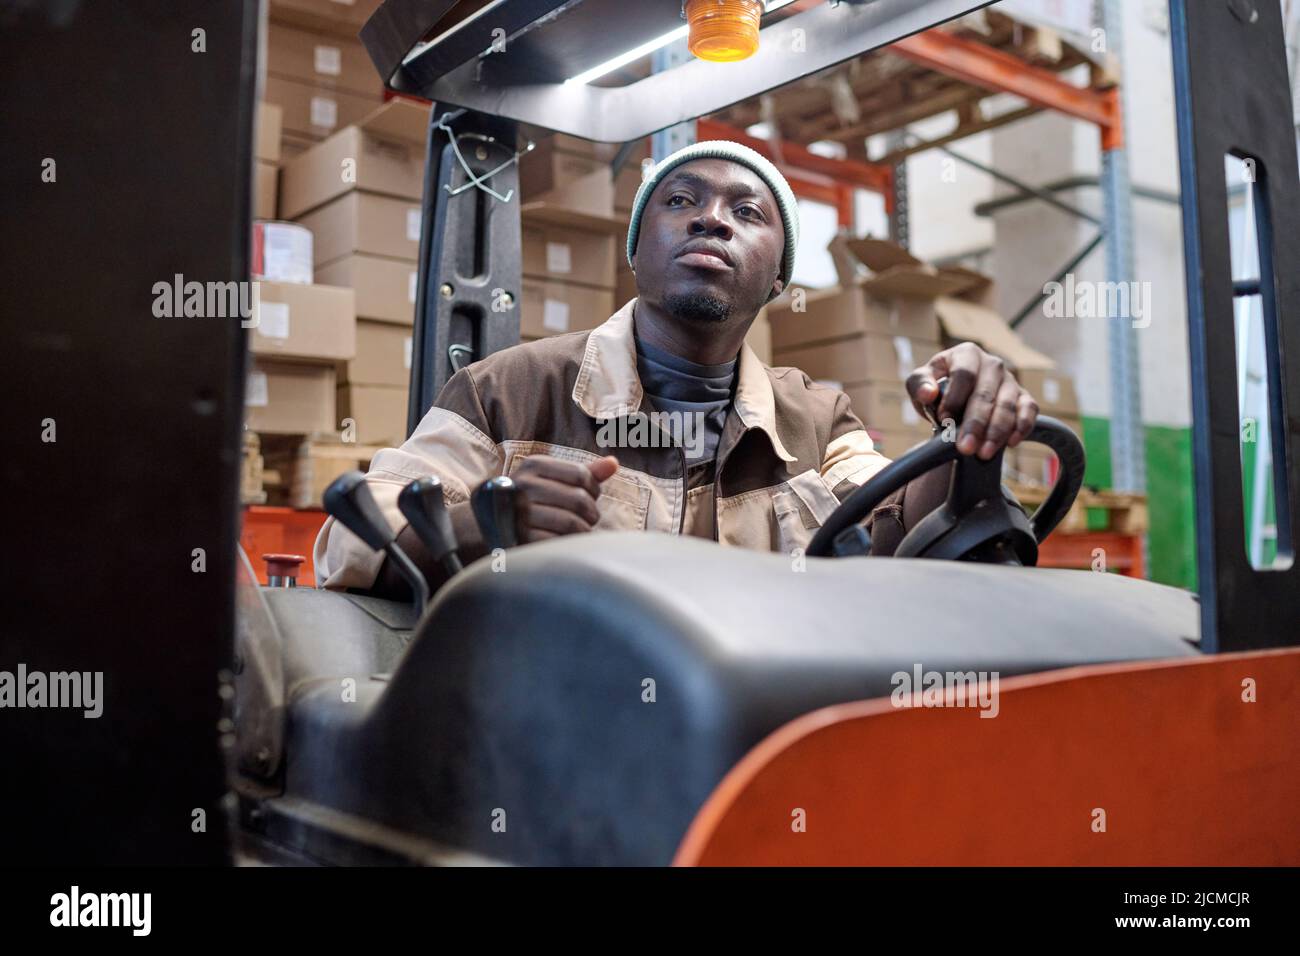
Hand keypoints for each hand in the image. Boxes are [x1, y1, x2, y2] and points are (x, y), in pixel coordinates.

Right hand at [511, 454, 619, 541]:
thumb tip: (614, 463)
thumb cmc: (531, 500)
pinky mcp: (519, 539)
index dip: (593, 489)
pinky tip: (562, 544)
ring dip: (581, 532)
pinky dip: (566, 546)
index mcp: (533, 466)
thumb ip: (583, 473)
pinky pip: (558, 543)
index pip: (582, 475)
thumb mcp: (552, 481)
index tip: (588, 498)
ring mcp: (519, 513)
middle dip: (590, 514)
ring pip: (572, 524)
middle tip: (585, 520)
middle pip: (580, 500)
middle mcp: (523, 486)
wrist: (487, 527)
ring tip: (576, 532)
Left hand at [906, 342, 1038, 460]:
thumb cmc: (937, 387)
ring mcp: (1010, 380)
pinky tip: (1011, 443)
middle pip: (986, 393)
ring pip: (1007, 405)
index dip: (954, 398)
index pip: (964, 374)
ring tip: (983, 453)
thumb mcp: (920, 382)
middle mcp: (992, 364)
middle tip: (965, 447)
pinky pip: (1029, 409)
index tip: (944, 419)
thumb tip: (927, 393)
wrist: (956, 397)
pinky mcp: (1023, 396)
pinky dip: (1022, 426)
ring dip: (996, 431)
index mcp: (967, 354)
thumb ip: (919, 385)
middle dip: (975, 423)